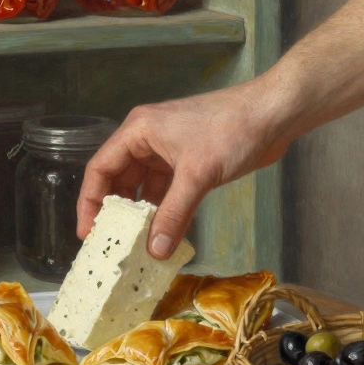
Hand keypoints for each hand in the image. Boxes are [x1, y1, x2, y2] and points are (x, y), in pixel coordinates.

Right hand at [77, 76, 294, 257]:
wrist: (274, 114)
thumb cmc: (233, 128)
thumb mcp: (198, 174)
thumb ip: (174, 213)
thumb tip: (156, 250)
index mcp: (139, 131)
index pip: (101, 168)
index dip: (90, 201)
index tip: (89, 232)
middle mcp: (148, 139)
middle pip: (120, 180)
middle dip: (117, 213)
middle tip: (112, 244)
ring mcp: (170, 151)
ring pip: (145, 189)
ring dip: (143, 216)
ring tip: (137, 246)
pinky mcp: (190, 162)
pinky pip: (168, 192)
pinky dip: (166, 212)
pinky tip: (166, 235)